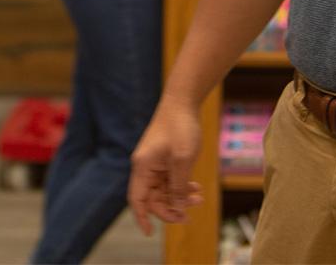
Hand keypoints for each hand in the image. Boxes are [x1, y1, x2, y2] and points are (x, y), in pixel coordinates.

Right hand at [128, 100, 203, 235]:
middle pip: (152, 198)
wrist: (183, 102)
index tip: (149, 233)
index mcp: (143, 166)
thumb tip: (176, 207)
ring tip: (198, 197)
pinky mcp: (165, 159)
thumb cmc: (180, 127)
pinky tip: (196, 189)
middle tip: (189, 213)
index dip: (142, 217)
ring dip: (179, 198)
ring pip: (164, 190)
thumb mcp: (182, 160)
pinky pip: (170, 181)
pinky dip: (182, 187)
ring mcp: (155, 163)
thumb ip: (178, 186)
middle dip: (170, 207)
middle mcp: (145, 166)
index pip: (137, 199)